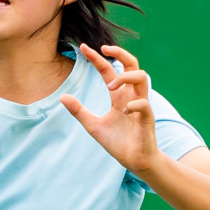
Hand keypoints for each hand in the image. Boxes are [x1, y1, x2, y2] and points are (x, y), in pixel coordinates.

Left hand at [58, 43, 164, 177]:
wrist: (134, 161)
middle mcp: (131, 96)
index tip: (83, 47)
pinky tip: (124, 111)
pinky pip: (144, 104)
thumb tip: (63, 96)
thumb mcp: (93, 126)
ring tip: (109, 87)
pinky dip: (134, 104)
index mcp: (119, 96)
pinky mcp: (147, 118)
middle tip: (104, 49)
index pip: (109, 70)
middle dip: (120, 53)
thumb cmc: (118, 143)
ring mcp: (141, 105)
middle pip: (132, 65)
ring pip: (141, 77)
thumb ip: (79, 111)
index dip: (97, 58)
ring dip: (124, 77)